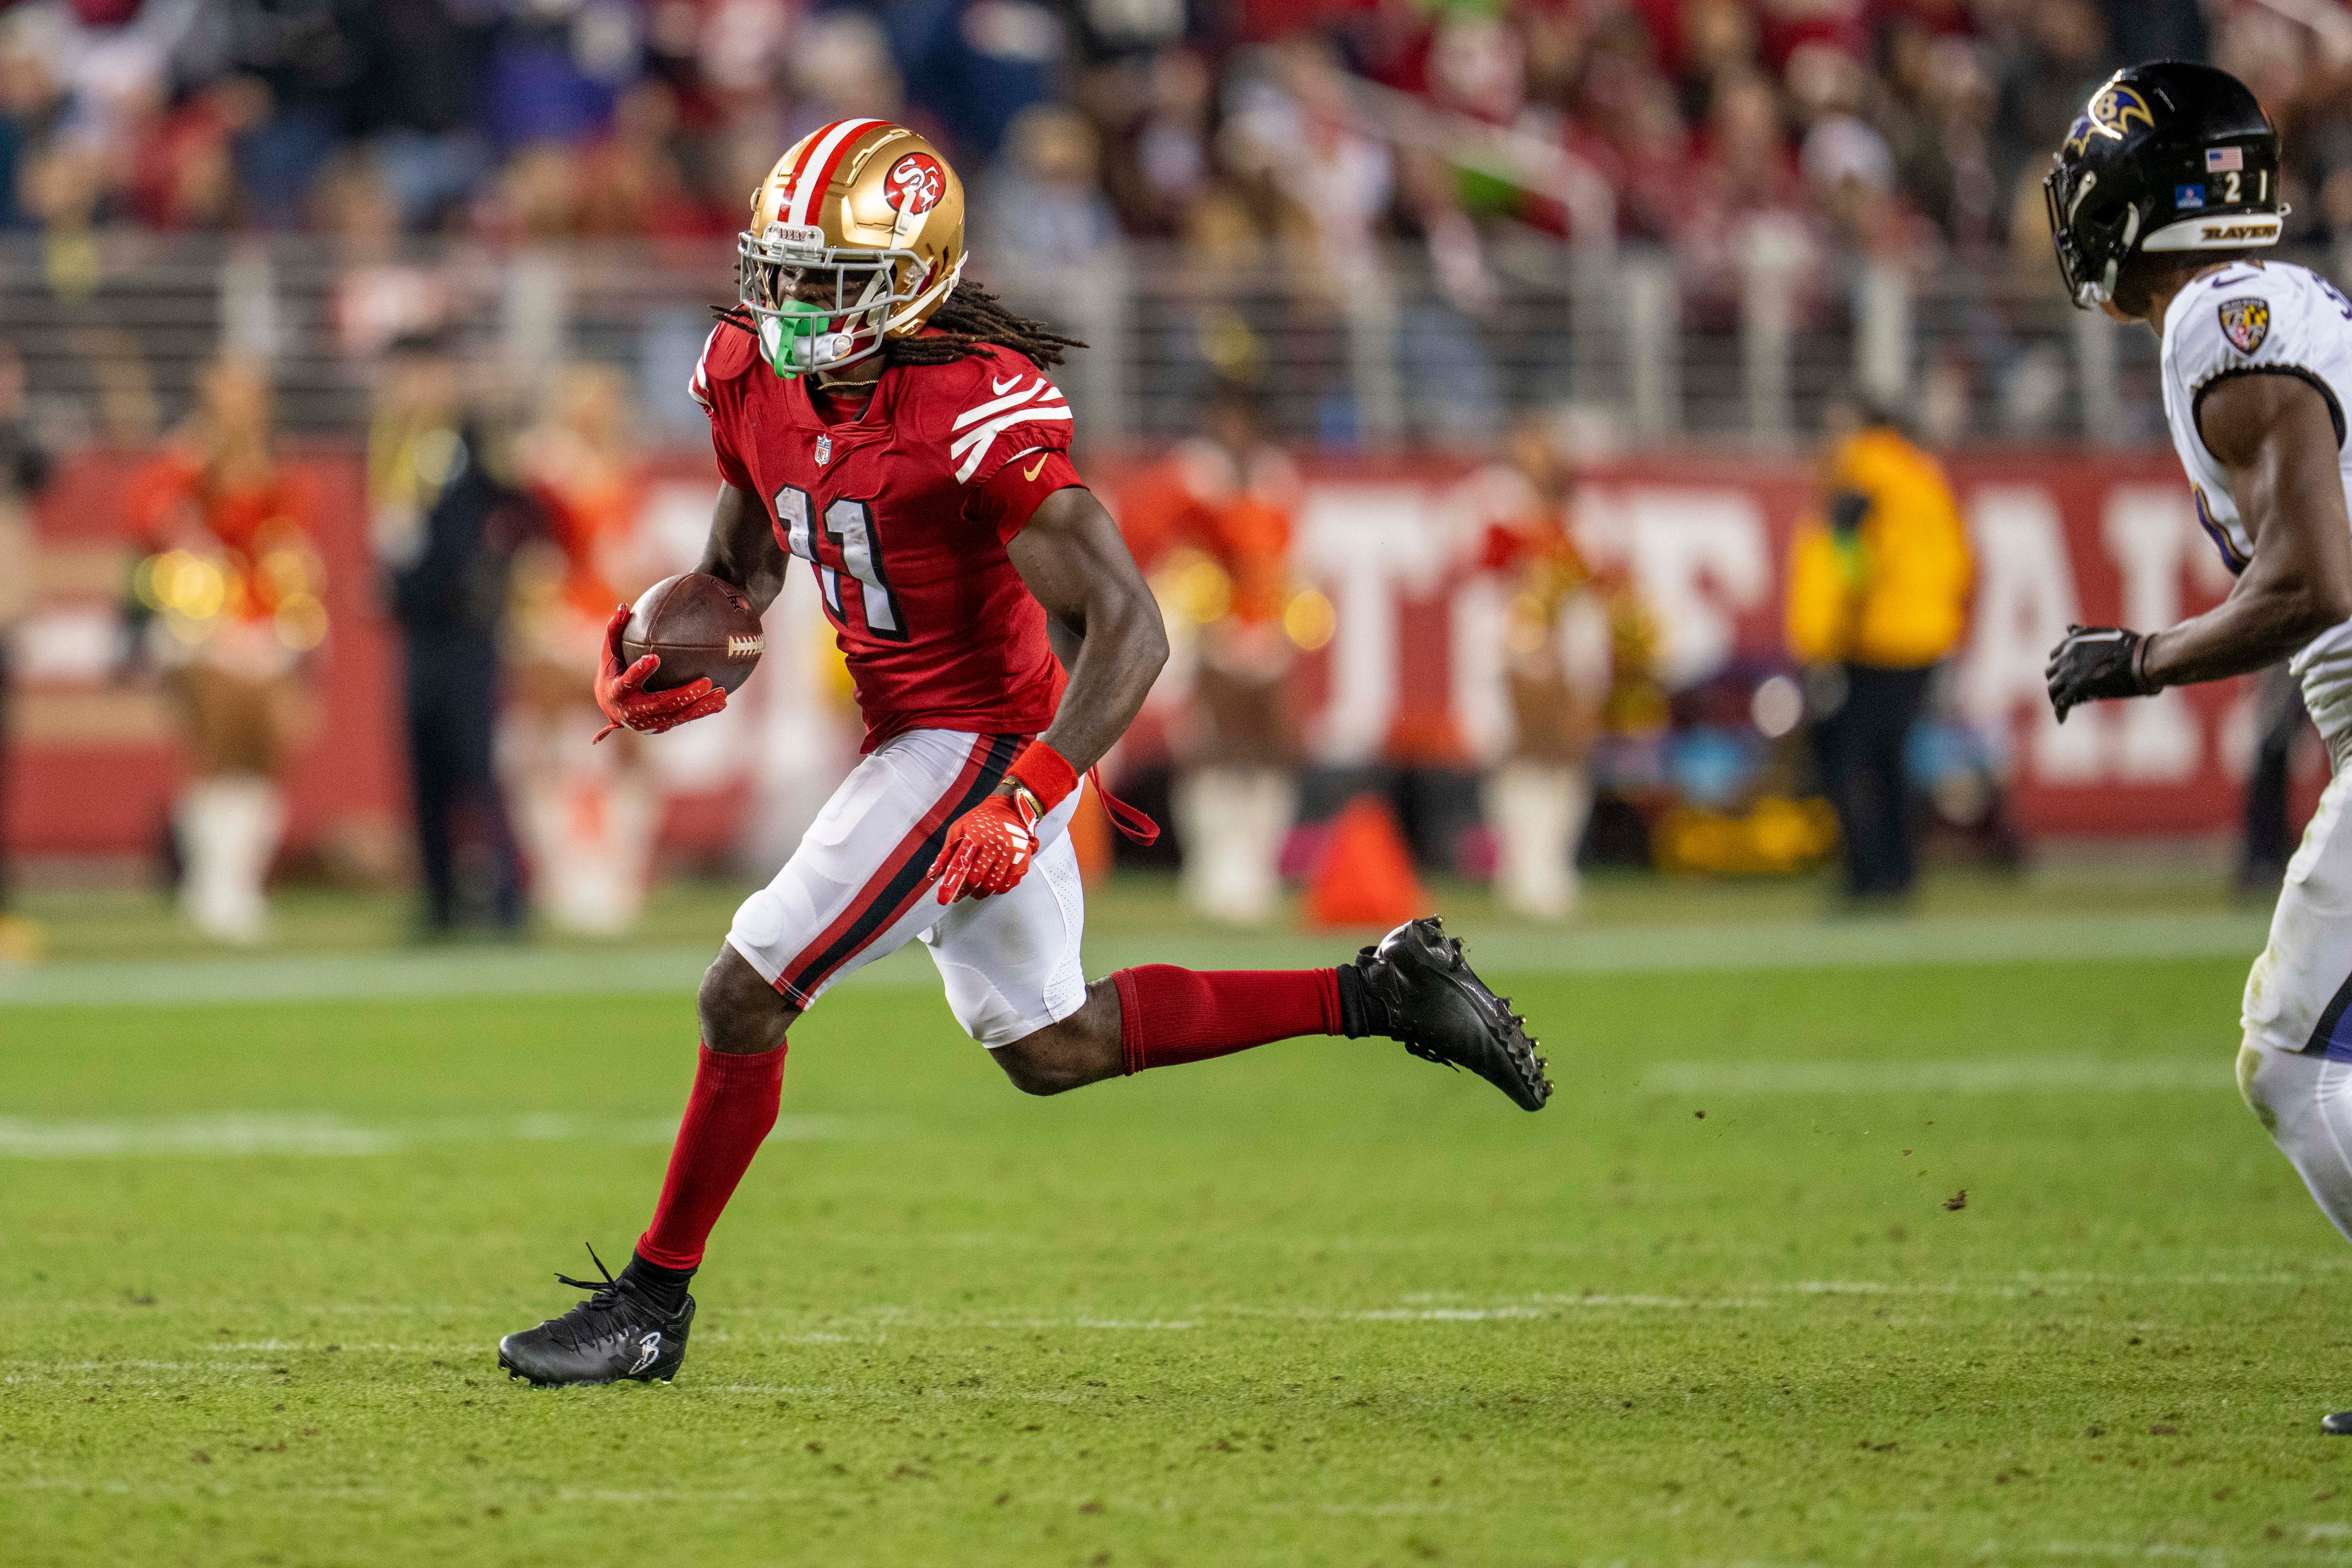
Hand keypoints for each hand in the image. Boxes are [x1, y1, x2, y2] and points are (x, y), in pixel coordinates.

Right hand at [593, 603, 726, 741]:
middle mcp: (634, 711)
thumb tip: (623, 606)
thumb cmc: (612, 673)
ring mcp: (650, 722)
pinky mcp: (663, 725)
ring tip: (722, 694)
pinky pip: (685, 718)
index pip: (628, 681)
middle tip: (706, 682)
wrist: (612, 709)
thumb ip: (614, 631)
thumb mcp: (609, 654)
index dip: (640, 671)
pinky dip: (703, 711)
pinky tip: (722, 702)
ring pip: (678, 715)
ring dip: (701, 706)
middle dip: (684, 695)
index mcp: (618, 691)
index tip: (654, 658)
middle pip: (661, 704)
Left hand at [927, 788, 1041, 903]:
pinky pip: (1008, 884)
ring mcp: (1010, 853)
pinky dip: (997, 889)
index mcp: (976, 836)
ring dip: (980, 893)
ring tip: (974, 892)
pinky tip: (991, 886)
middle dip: (964, 890)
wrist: (1012, 810)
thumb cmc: (983, 820)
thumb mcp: (959, 829)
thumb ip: (946, 852)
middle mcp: (994, 845)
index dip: (951, 883)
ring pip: (992, 884)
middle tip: (959, 894)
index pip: (960, 863)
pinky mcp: (1022, 860)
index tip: (943, 898)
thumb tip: (933, 874)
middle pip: (976, 877)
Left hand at [2045, 624, 2156, 722]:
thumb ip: (2084, 633)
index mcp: (2073, 642)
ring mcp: (2070, 672)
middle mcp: (2067, 656)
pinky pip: (2060, 703)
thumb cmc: (2132, 646)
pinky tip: (2062, 718)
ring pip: (2053, 688)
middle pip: (2051, 673)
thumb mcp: (2105, 633)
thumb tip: (2068, 628)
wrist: (2144, 659)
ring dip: (2057, 697)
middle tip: (2066, 692)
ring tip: (2064, 706)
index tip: (2067, 675)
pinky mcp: (2077, 688)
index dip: (2060, 666)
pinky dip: (2060, 711)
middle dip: (2057, 682)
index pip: (2055, 656)